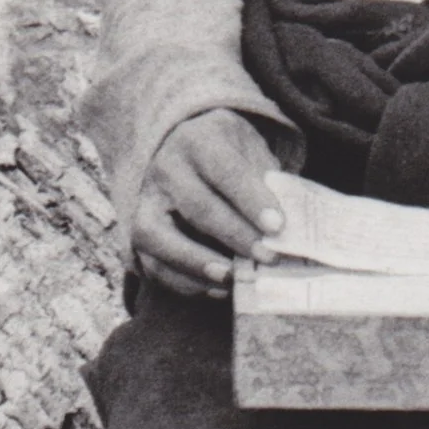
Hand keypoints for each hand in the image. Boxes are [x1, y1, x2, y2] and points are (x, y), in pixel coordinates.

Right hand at [134, 113, 285, 298]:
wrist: (179, 147)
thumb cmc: (226, 154)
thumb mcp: (250, 149)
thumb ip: (267, 181)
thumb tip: (291, 226)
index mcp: (198, 141)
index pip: (225, 170)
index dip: (251, 199)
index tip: (277, 226)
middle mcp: (165, 169)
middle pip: (196, 206)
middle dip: (234, 235)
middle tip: (268, 257)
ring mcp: (145, 201)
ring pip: (158, 236)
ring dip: (197, 262)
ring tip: (231, 277)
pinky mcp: (137, 233)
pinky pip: (152, 263)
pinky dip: (183, 281)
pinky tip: (217, 288)